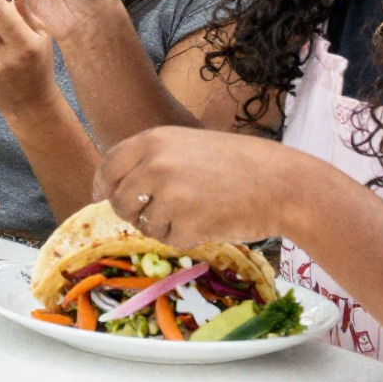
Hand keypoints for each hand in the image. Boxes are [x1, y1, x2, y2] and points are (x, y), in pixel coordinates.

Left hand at [95, 127, 310, 249]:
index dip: (103, 185)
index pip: (108, 166)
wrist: (281, 183)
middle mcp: (155, 165)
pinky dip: (186, 238)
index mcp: (153, 140)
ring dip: (164, 226)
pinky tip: (208, 221)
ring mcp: (169, 194)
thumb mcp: (187, 146)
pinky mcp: (186, 223)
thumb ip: (152, 160)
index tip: (101, 197)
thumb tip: (111, 187)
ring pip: (143, 225)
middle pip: (119, 201)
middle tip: (160, 212)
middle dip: (133, 212)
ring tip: (196, 210)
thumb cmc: (237, 164)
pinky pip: (170, 240)